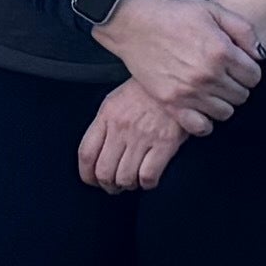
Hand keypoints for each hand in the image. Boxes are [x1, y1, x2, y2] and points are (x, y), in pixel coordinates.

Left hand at [76, 82, 191, 192]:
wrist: (178, 79)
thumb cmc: (148, 91)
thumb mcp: (118, 99)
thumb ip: (105, 124)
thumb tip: (97, 152)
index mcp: (107, 115)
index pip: (86, 154)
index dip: (87, 175)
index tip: (92, 180)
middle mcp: (122, 127)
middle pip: (104, 171)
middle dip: (108, 185)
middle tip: (114, 186)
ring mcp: (143, 136)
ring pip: (125, 178)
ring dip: (127, 186)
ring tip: (132, 182)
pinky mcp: (165, 143)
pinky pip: (148, 176)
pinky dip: (147, 184)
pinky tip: (148, 178)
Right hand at [97, 0, 264, 126]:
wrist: (136, 23)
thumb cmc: (175, 14)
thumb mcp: (214, 10)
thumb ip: (244, 30)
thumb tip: (260, 55)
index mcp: (221, 51)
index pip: (254, 76)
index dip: (250, 71)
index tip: (239, 66)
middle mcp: (208, 75)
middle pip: (242, 96)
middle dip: (238, 86)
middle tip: (225, 76)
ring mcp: (189, 92)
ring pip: (225, 112)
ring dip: (224, 102)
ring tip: (213, 90)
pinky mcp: (171, 103)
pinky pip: (200, 127)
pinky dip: (206, 122)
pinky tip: (202, 108)